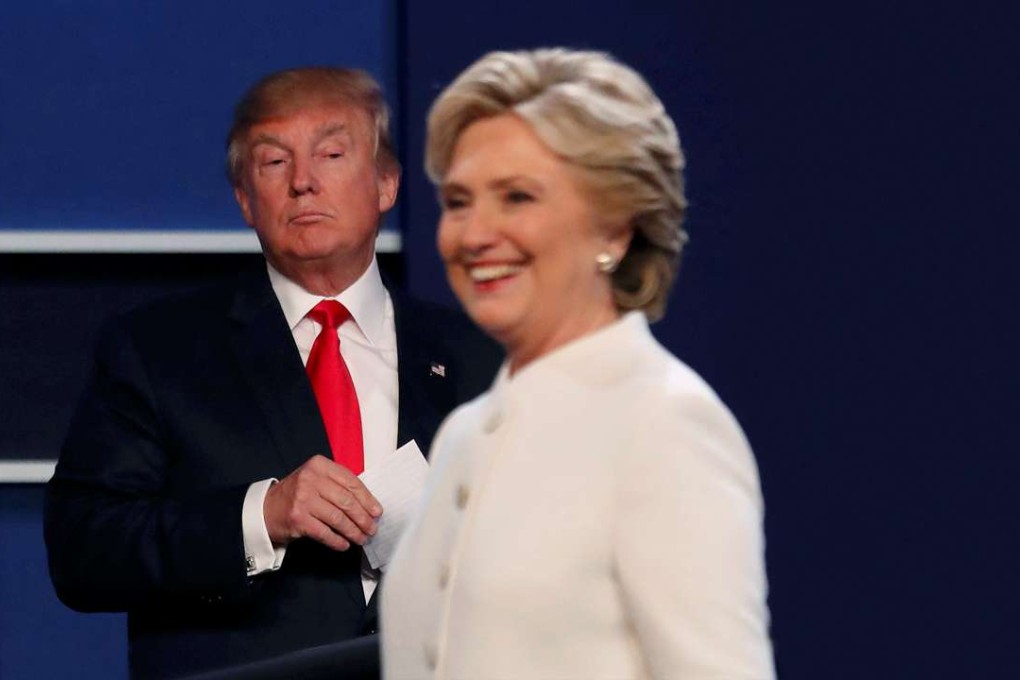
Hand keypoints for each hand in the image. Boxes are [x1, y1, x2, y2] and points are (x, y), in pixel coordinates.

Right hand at [263, 455, 382, 550]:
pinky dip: (337, 541)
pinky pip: (325, 533)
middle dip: (363, 518)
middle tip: (372, 529)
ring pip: (338, 518)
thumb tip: (369, 505)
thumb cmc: (298, 494)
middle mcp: (310, 479)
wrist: (266, 509)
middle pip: (346, 501)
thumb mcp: (316, 479)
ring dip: (353, 531)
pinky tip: (344, 544)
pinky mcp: (298, 519)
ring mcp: (303, 499)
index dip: (367, 499)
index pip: (351, 482)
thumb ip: (338, 485)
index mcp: (319, 465)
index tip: (377, 512)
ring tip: (361, 538)